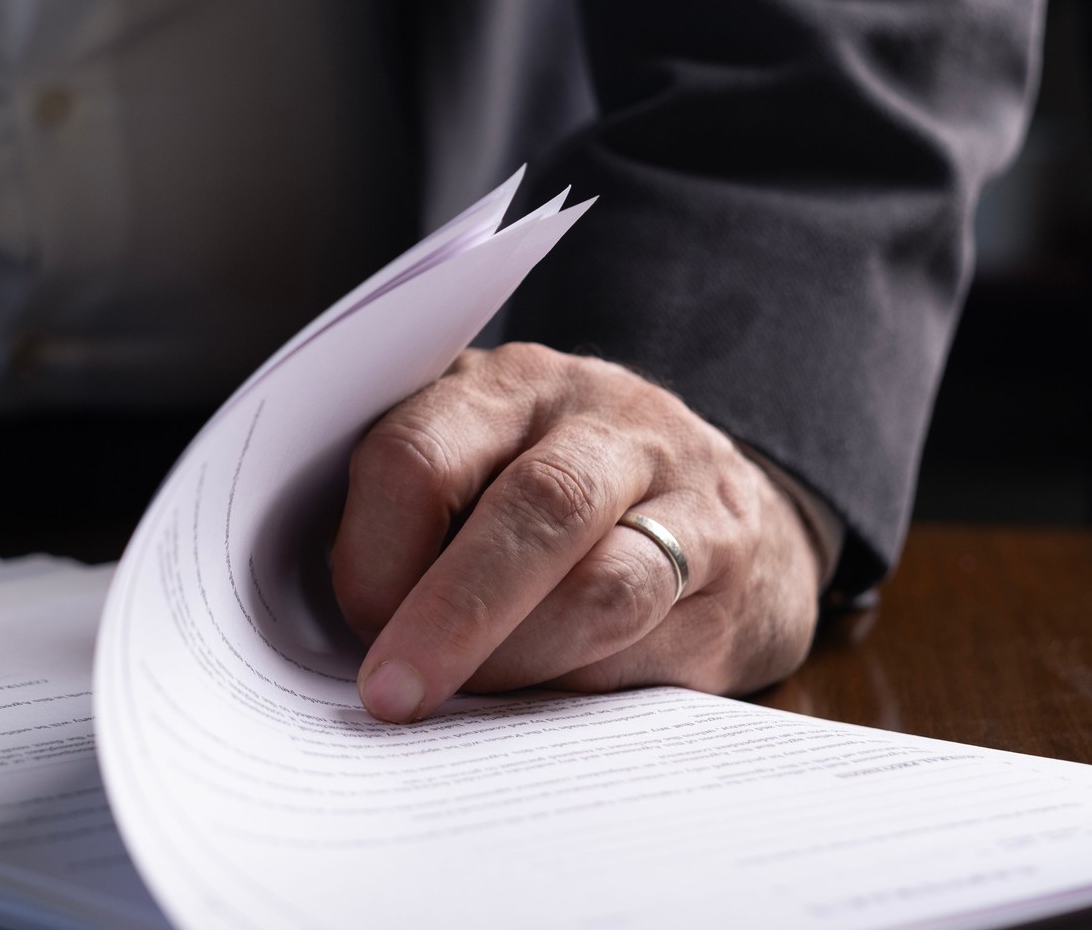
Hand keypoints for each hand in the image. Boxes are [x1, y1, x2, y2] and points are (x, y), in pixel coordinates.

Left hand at [332, 344, 823, 721]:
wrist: (723, 504)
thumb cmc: (554, 497)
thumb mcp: (475, 468)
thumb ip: (415, 523)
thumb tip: (361, 632)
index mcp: (504, 387)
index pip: (421, 453)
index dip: (374, 553)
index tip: (356, 624)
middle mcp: (603, 418)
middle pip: (530, 509)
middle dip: (452, 616)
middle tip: (394, 695)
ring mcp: (685, 488)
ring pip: (603, 587)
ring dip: (521, 662)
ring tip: (475, 704)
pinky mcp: (735, 567)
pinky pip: (657, 641)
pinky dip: (588, 683)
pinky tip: (550, 703)